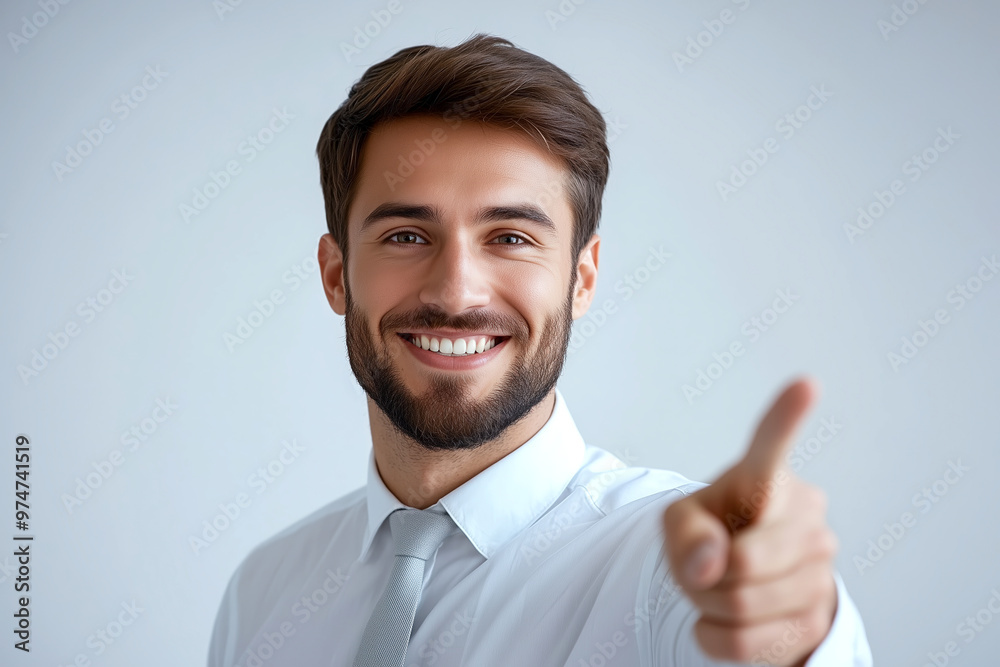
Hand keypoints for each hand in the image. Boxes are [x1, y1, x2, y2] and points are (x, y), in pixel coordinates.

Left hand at [662, 378, 838, 665]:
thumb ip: (685, 532)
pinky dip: (715, 636)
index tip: (805, 383)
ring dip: (710, 606)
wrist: (740, 580)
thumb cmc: (713, 534)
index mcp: (767, 479)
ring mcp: (821, 569)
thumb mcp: (680, 523)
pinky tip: (726, 618)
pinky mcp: (820, 617)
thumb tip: (711, 564)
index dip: (787, 418)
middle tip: (704, 564)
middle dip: (705, 576)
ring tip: (719, 586)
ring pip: (741, 606)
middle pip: (741, 564)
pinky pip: (744, 643)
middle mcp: (807, 517)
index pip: (773, 446)